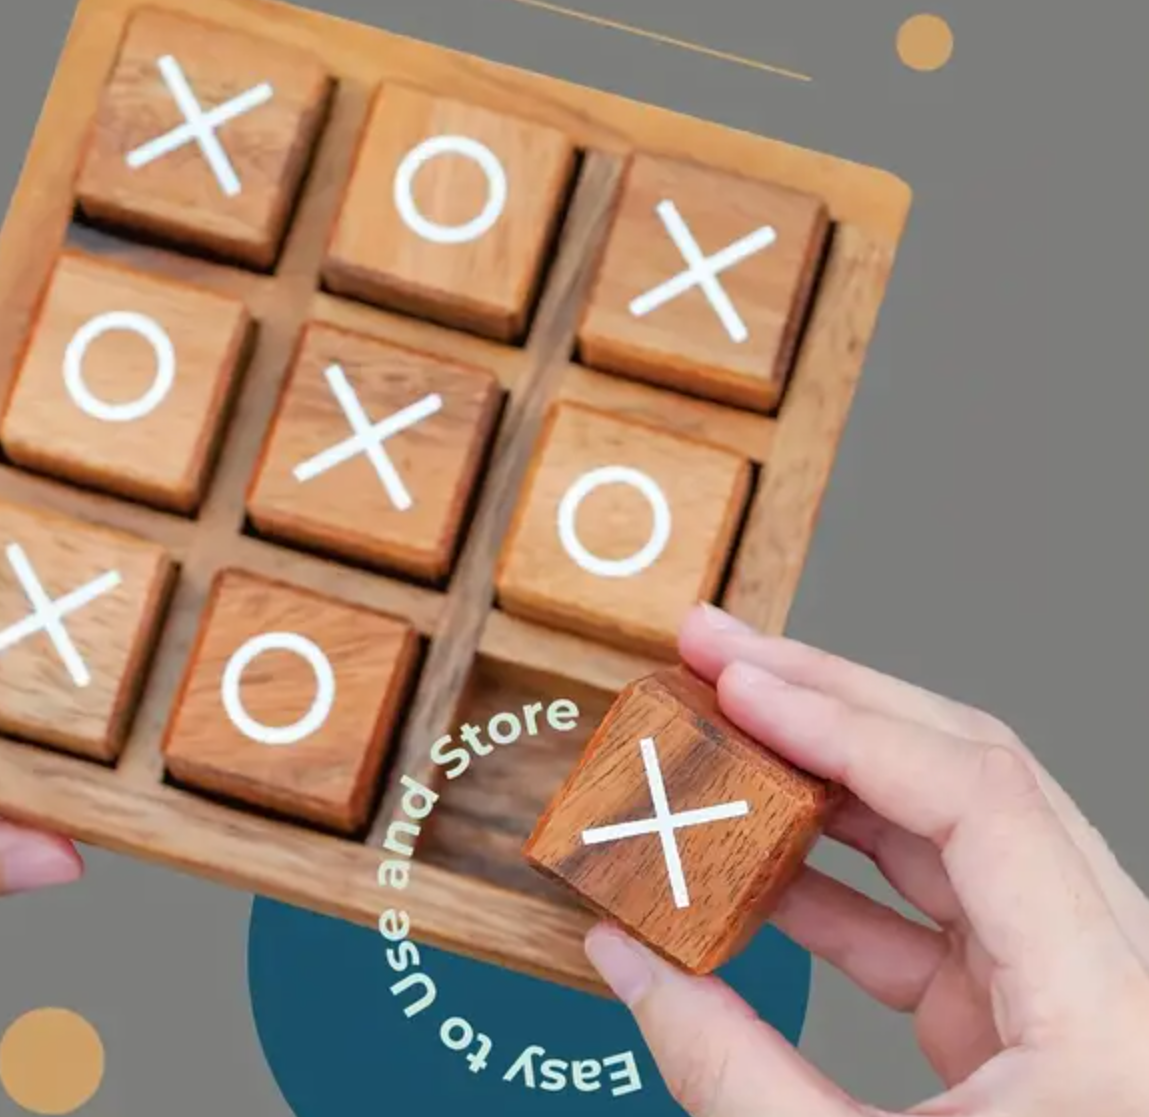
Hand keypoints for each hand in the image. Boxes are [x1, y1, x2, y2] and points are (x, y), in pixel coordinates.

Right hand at [585, 604, 1148, 1115]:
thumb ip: (727, 1069)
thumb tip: (620, 954)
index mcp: (1112, 1013)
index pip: (976, 795)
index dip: (841, 719)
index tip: (732, 679)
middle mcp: (1112, 974)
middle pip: (968, 776)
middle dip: (829, 699)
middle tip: (715, 649)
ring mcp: (1073, 989)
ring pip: (946, 831)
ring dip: (822, 775)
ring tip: (716, 730)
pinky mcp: (1030, 1020)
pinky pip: (926, 910)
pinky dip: (830, 876)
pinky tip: (745, 856)